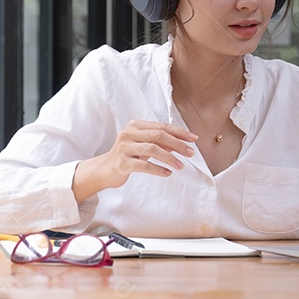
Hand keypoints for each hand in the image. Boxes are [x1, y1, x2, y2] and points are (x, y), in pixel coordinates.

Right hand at [73, 120, 197, 201]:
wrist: (105, 170)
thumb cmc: (128, 155)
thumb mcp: (144, 145)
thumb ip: (160, 142)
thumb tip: (182, 143)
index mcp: (135, 125)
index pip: (162, 126)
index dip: (179, 132)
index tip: (193, 139)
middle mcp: (128, 133)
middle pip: (158, 135)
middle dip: (177, 144)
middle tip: (190, 153)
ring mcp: (124, 148)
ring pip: (152, 149)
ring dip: (169, 158)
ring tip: (180, 166)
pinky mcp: (122, 163)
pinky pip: (144, 165)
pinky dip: (158, 169)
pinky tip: (167, 173)